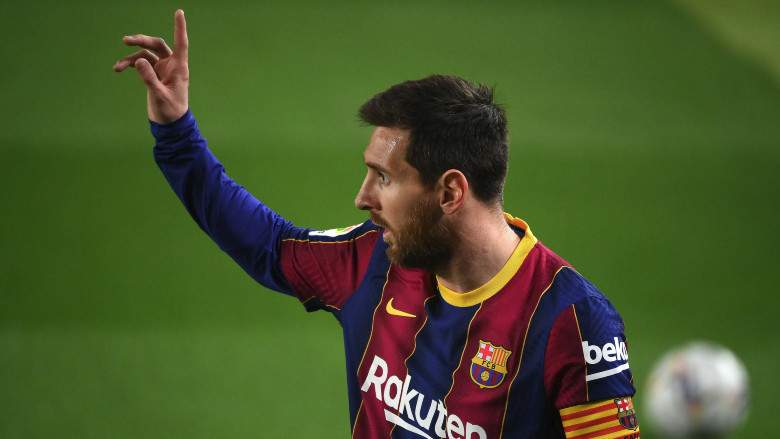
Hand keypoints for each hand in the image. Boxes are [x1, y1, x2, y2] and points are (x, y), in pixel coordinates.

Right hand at [114, 9, 188, 123]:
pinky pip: (140, 63)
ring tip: (118, 66)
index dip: (179, 28)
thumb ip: (149, 79)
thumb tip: (139, 60)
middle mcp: (171, 65)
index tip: (179, 12)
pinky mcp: (153, 74)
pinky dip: (129, 64)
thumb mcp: (159, 96)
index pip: (181, 44)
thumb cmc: (170, 111)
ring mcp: (162, 69)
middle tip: (126, 40)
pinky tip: (119, 68)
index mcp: (179, 68)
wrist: (169, 124)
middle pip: (157, 45)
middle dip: (141, 41)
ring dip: (131, 56)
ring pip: (146, 54)